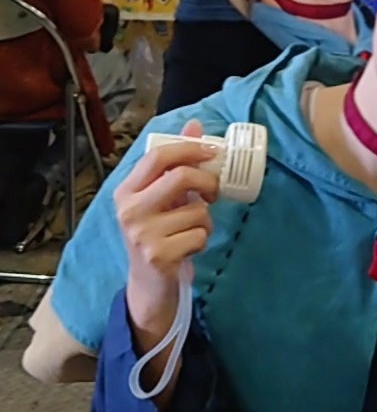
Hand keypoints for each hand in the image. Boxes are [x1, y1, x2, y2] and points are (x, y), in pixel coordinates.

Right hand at [115, 120, 219, 331]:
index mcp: (126, 191)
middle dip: (207, 182)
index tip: (212, 152)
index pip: (158, 155)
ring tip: (191, 230)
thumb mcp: (161, 199)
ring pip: (197, 210)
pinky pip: (199, 235)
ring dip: (205, 221)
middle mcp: (129, 210)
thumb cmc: (158, 236)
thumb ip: (175, 165)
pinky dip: (203, 240)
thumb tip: (194, 125)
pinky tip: (188, 248)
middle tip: (213, 194)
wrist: (149, 286)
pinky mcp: (158, 256)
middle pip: (180, 176)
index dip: (190, 148)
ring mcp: (141, 234)